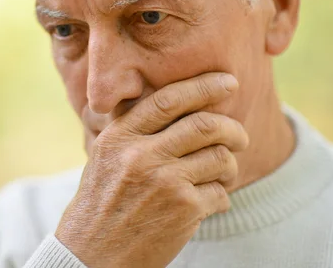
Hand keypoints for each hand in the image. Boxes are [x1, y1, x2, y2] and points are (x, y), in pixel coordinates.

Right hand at [55, 73, 248, 267]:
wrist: (92, 254)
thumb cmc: (101, 202)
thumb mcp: (106, 156)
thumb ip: (135, 129)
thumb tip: (181, 103)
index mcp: (120, 137)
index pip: (168, 100)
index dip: (203, 86)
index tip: (227, 82)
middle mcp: (142, 155)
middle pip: (205, 125)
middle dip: (233, 128)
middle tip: (240, 136)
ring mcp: (165, 183)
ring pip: (220, 158)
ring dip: (230, 166)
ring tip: (221, 174)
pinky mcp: (184, 211)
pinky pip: (221, 193)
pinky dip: (221, 196)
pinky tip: (206, 202)